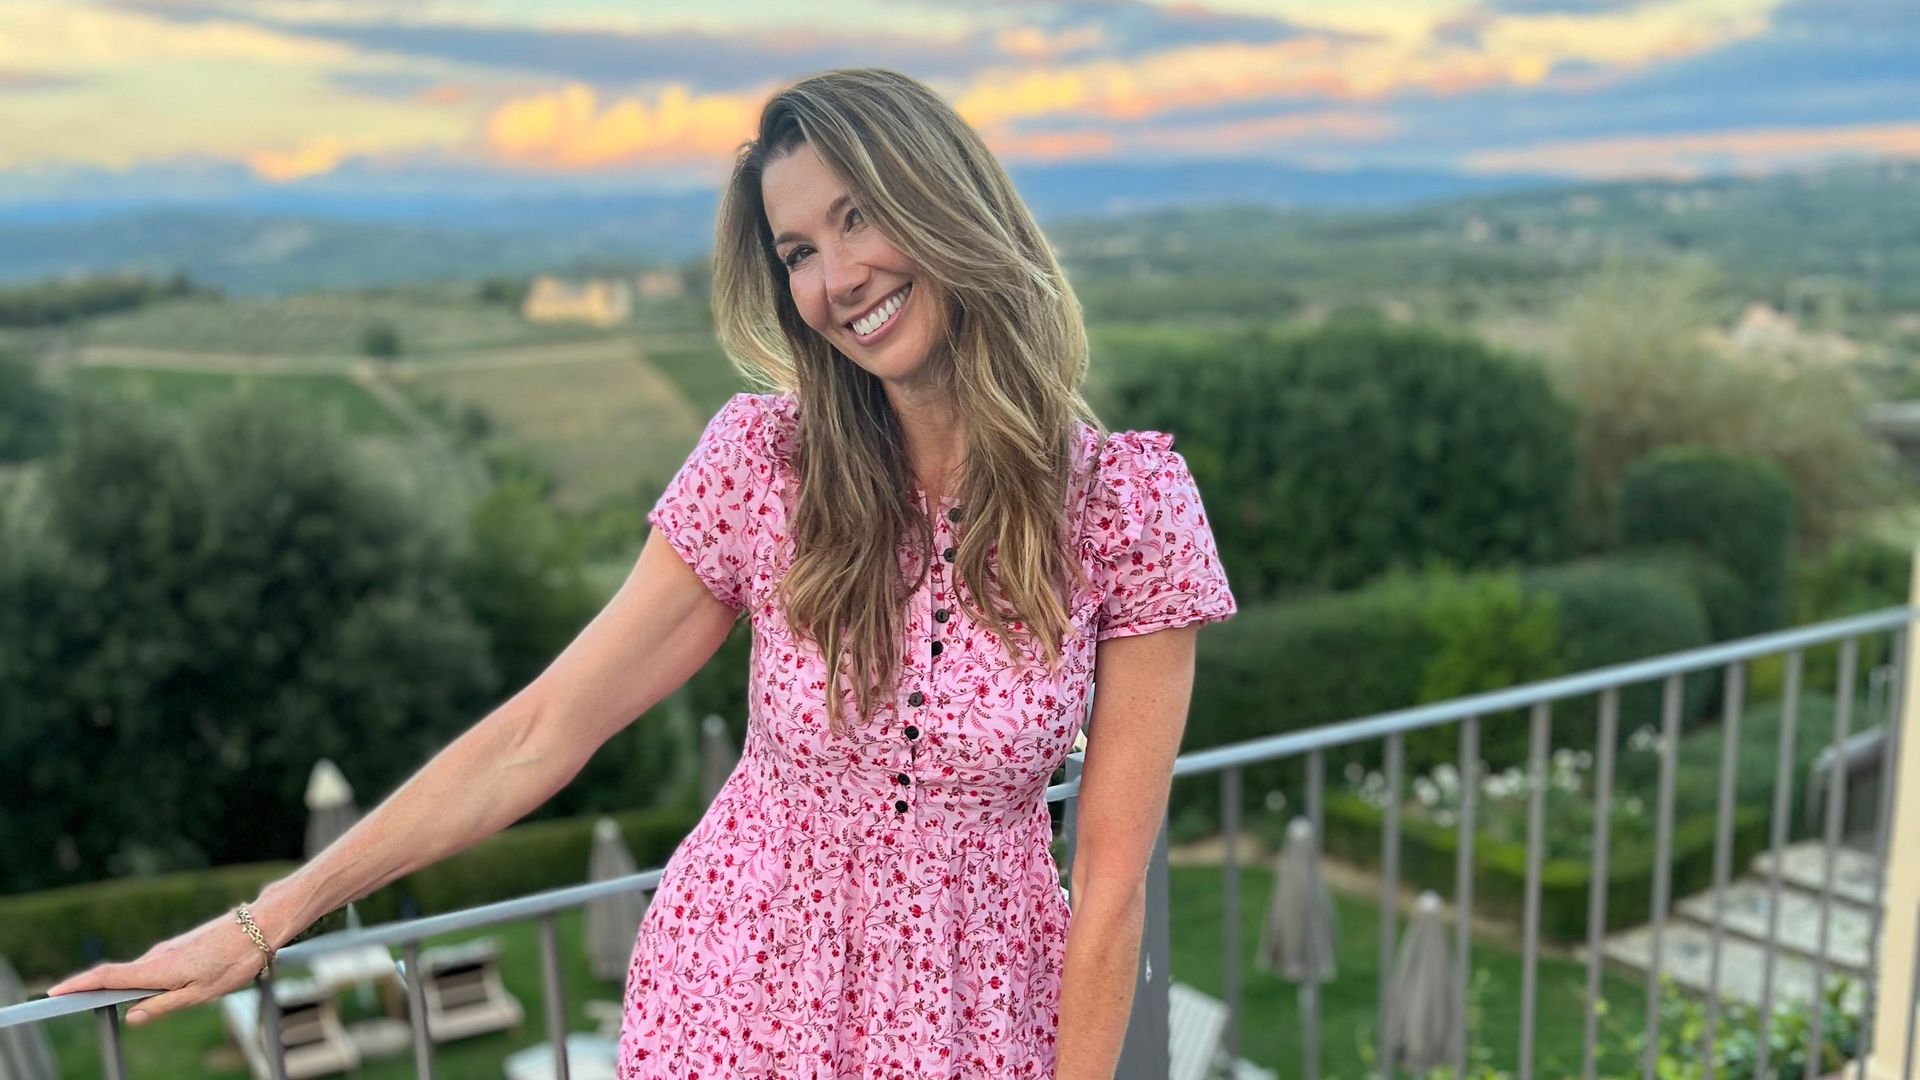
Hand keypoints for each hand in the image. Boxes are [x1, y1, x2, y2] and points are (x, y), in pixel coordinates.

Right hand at [46, 909, 269, 1024]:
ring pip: (141, 973)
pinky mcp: (182, 946)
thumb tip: (131, 1016)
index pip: (107, 976)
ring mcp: (170, 948)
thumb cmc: (236, 961)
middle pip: (118, 975)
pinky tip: (163, 989)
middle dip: (95, 989)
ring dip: (130, 987)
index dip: (78, 985)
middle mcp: (159, 955)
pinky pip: (156, 966)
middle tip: (72, 1003)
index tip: (54, 992)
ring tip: (124, 1001)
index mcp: (158, 968)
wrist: (262, 924)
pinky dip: (148, 979)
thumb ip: (164, 1006)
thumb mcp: (201, 993)